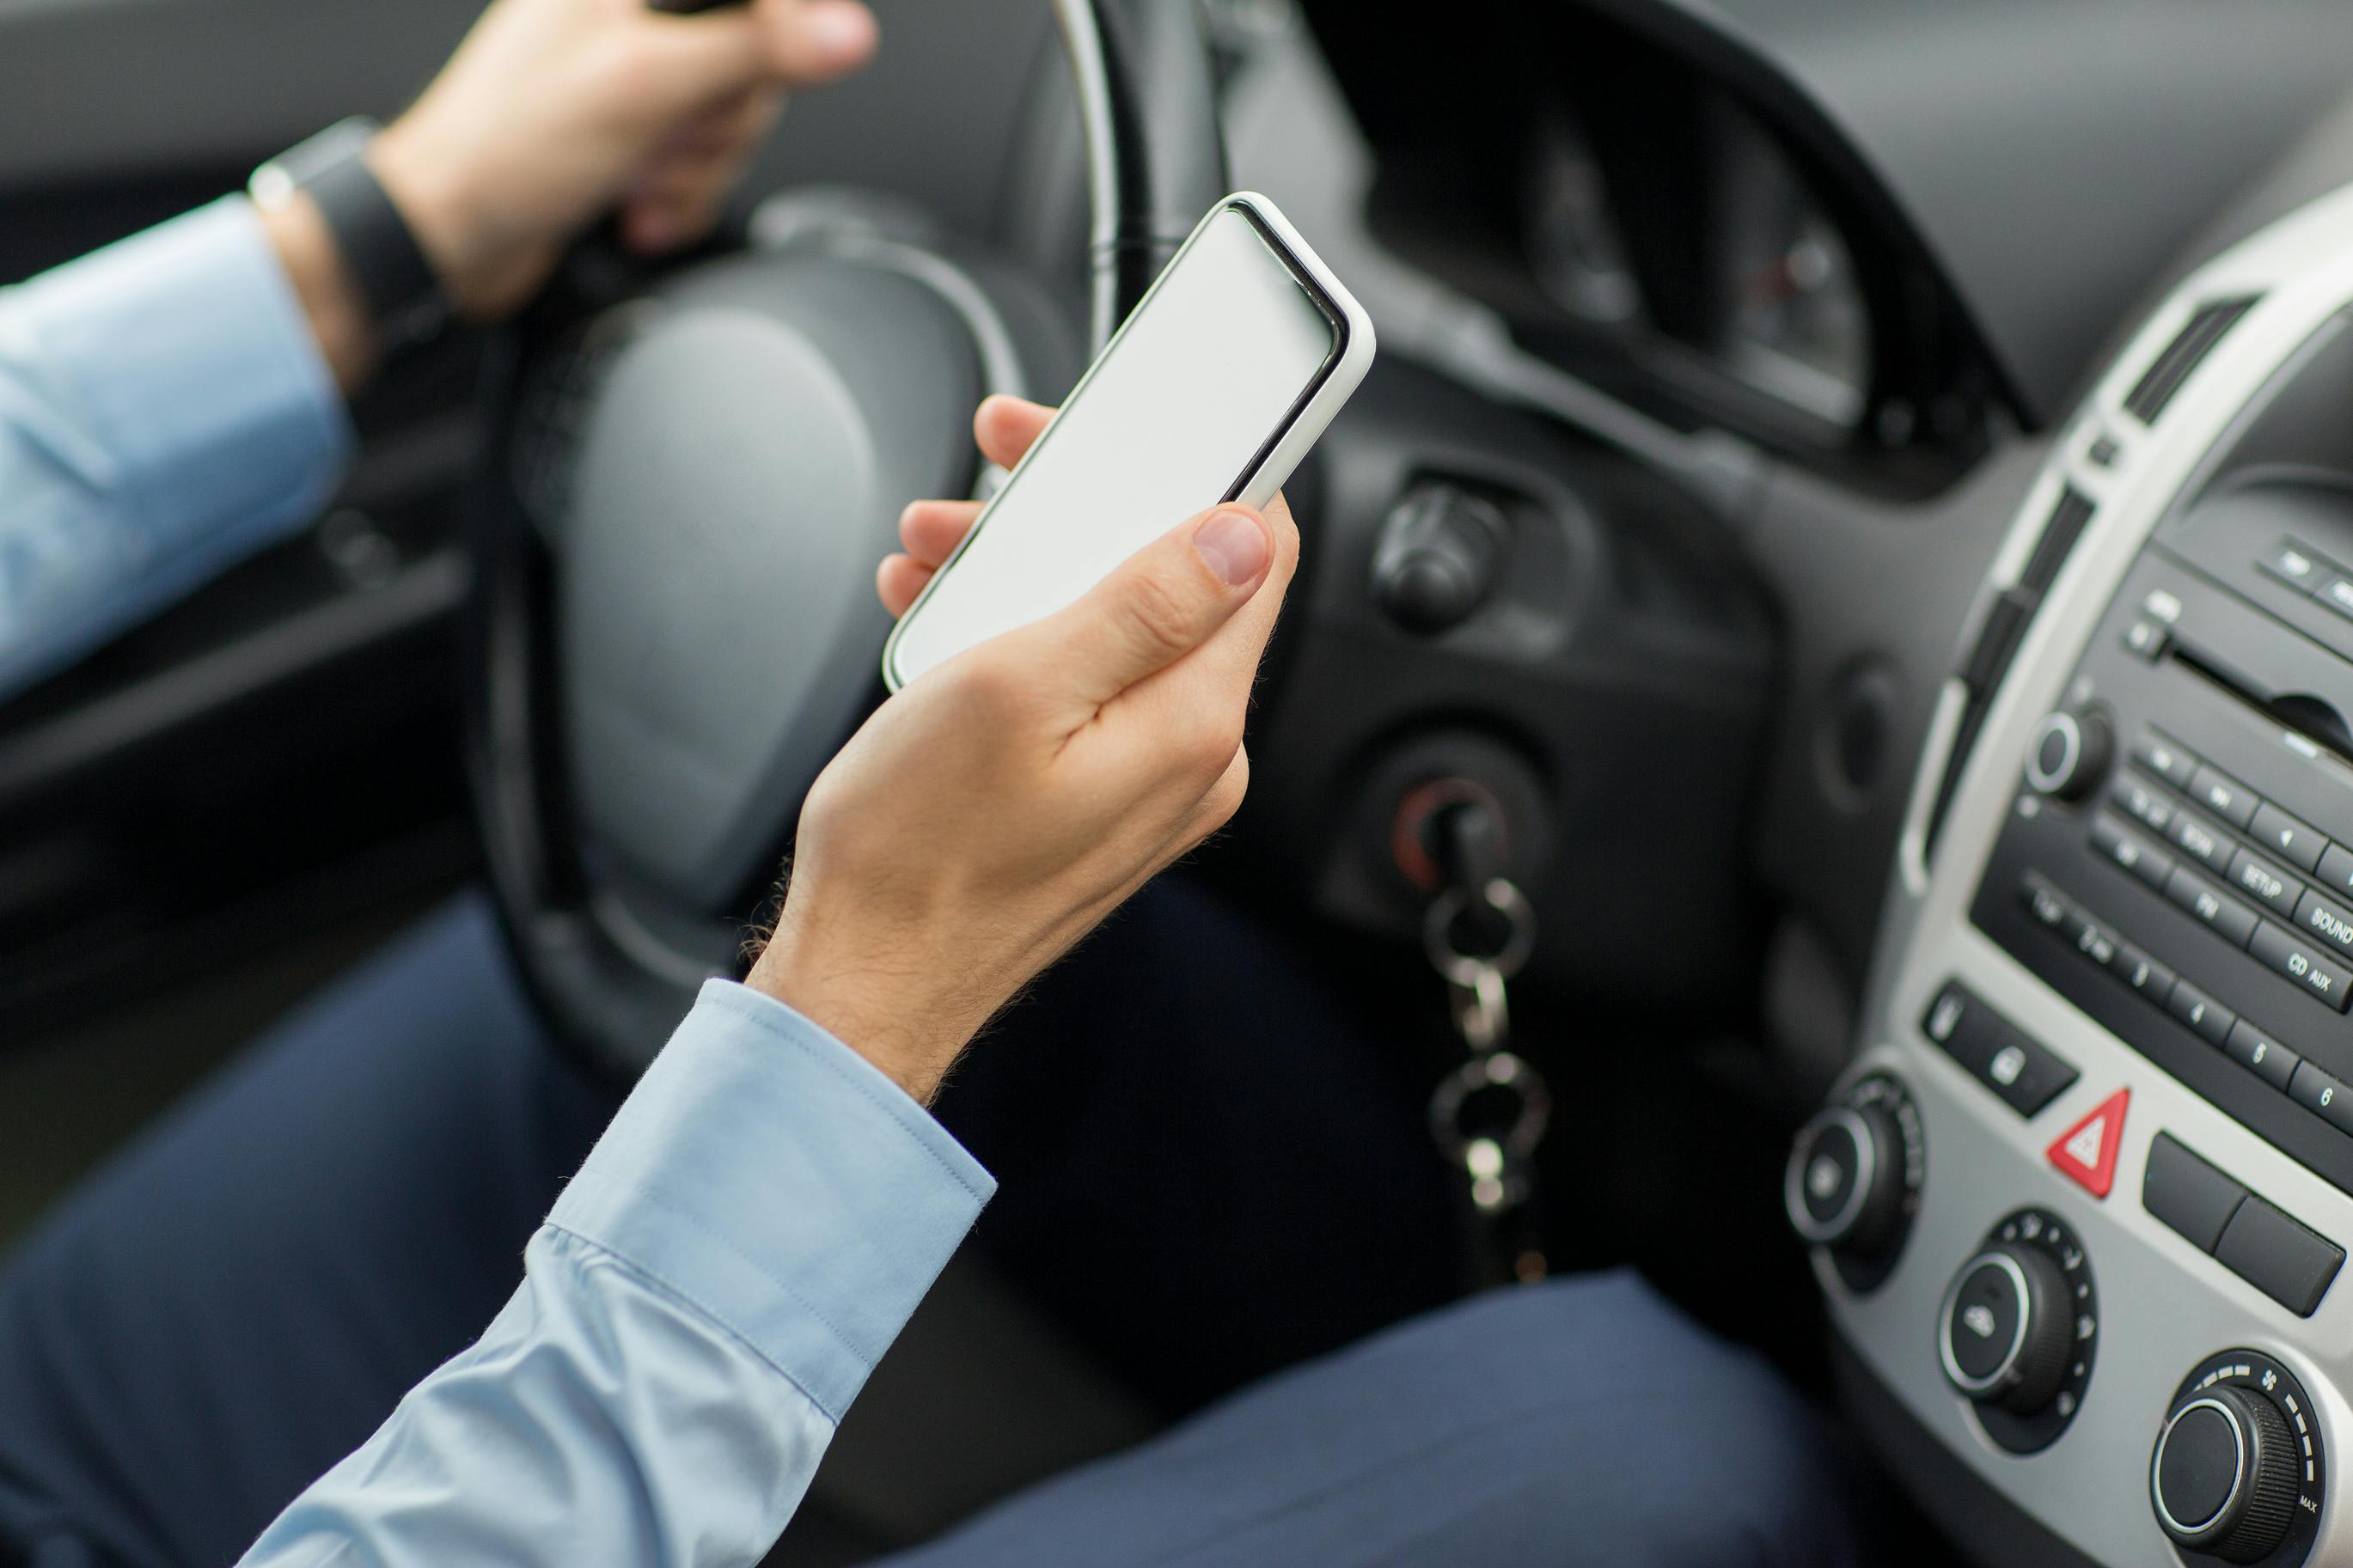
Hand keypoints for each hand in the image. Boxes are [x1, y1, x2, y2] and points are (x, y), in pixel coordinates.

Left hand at [263, 0, 874, 386]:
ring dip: (697, 167)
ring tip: (641, 175)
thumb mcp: (651, 86)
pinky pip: (703, 159)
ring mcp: (635, 73)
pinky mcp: (636, 131)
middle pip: (755, 51)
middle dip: (724, 116)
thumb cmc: (510, 149)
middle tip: (671, 131)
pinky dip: (680, 194)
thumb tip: (846, 31)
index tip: (788, 66)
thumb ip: (756, 49)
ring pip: (734, 113)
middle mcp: (630, 11)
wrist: (449, 234)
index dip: (785, 30)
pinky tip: (636, 200)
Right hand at [747, 396, 1299, 1102]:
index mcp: (1192, 723)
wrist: (866, 981)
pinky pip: (1081, 686)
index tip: (1128, 428)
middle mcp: (1191, 757)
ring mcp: (1146, 783)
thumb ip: (1140, 604)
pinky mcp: (1097, 801)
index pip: (1260, 553)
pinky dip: (1017, 634)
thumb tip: (1244, 535)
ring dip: (1029, 566)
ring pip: (1113, 627)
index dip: (1202, 466)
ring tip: (936, 553)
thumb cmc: (917, 856)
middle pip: (1177, 580)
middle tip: (998, 469)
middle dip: (1082, 507)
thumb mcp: (1017, 688)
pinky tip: (944, 619)